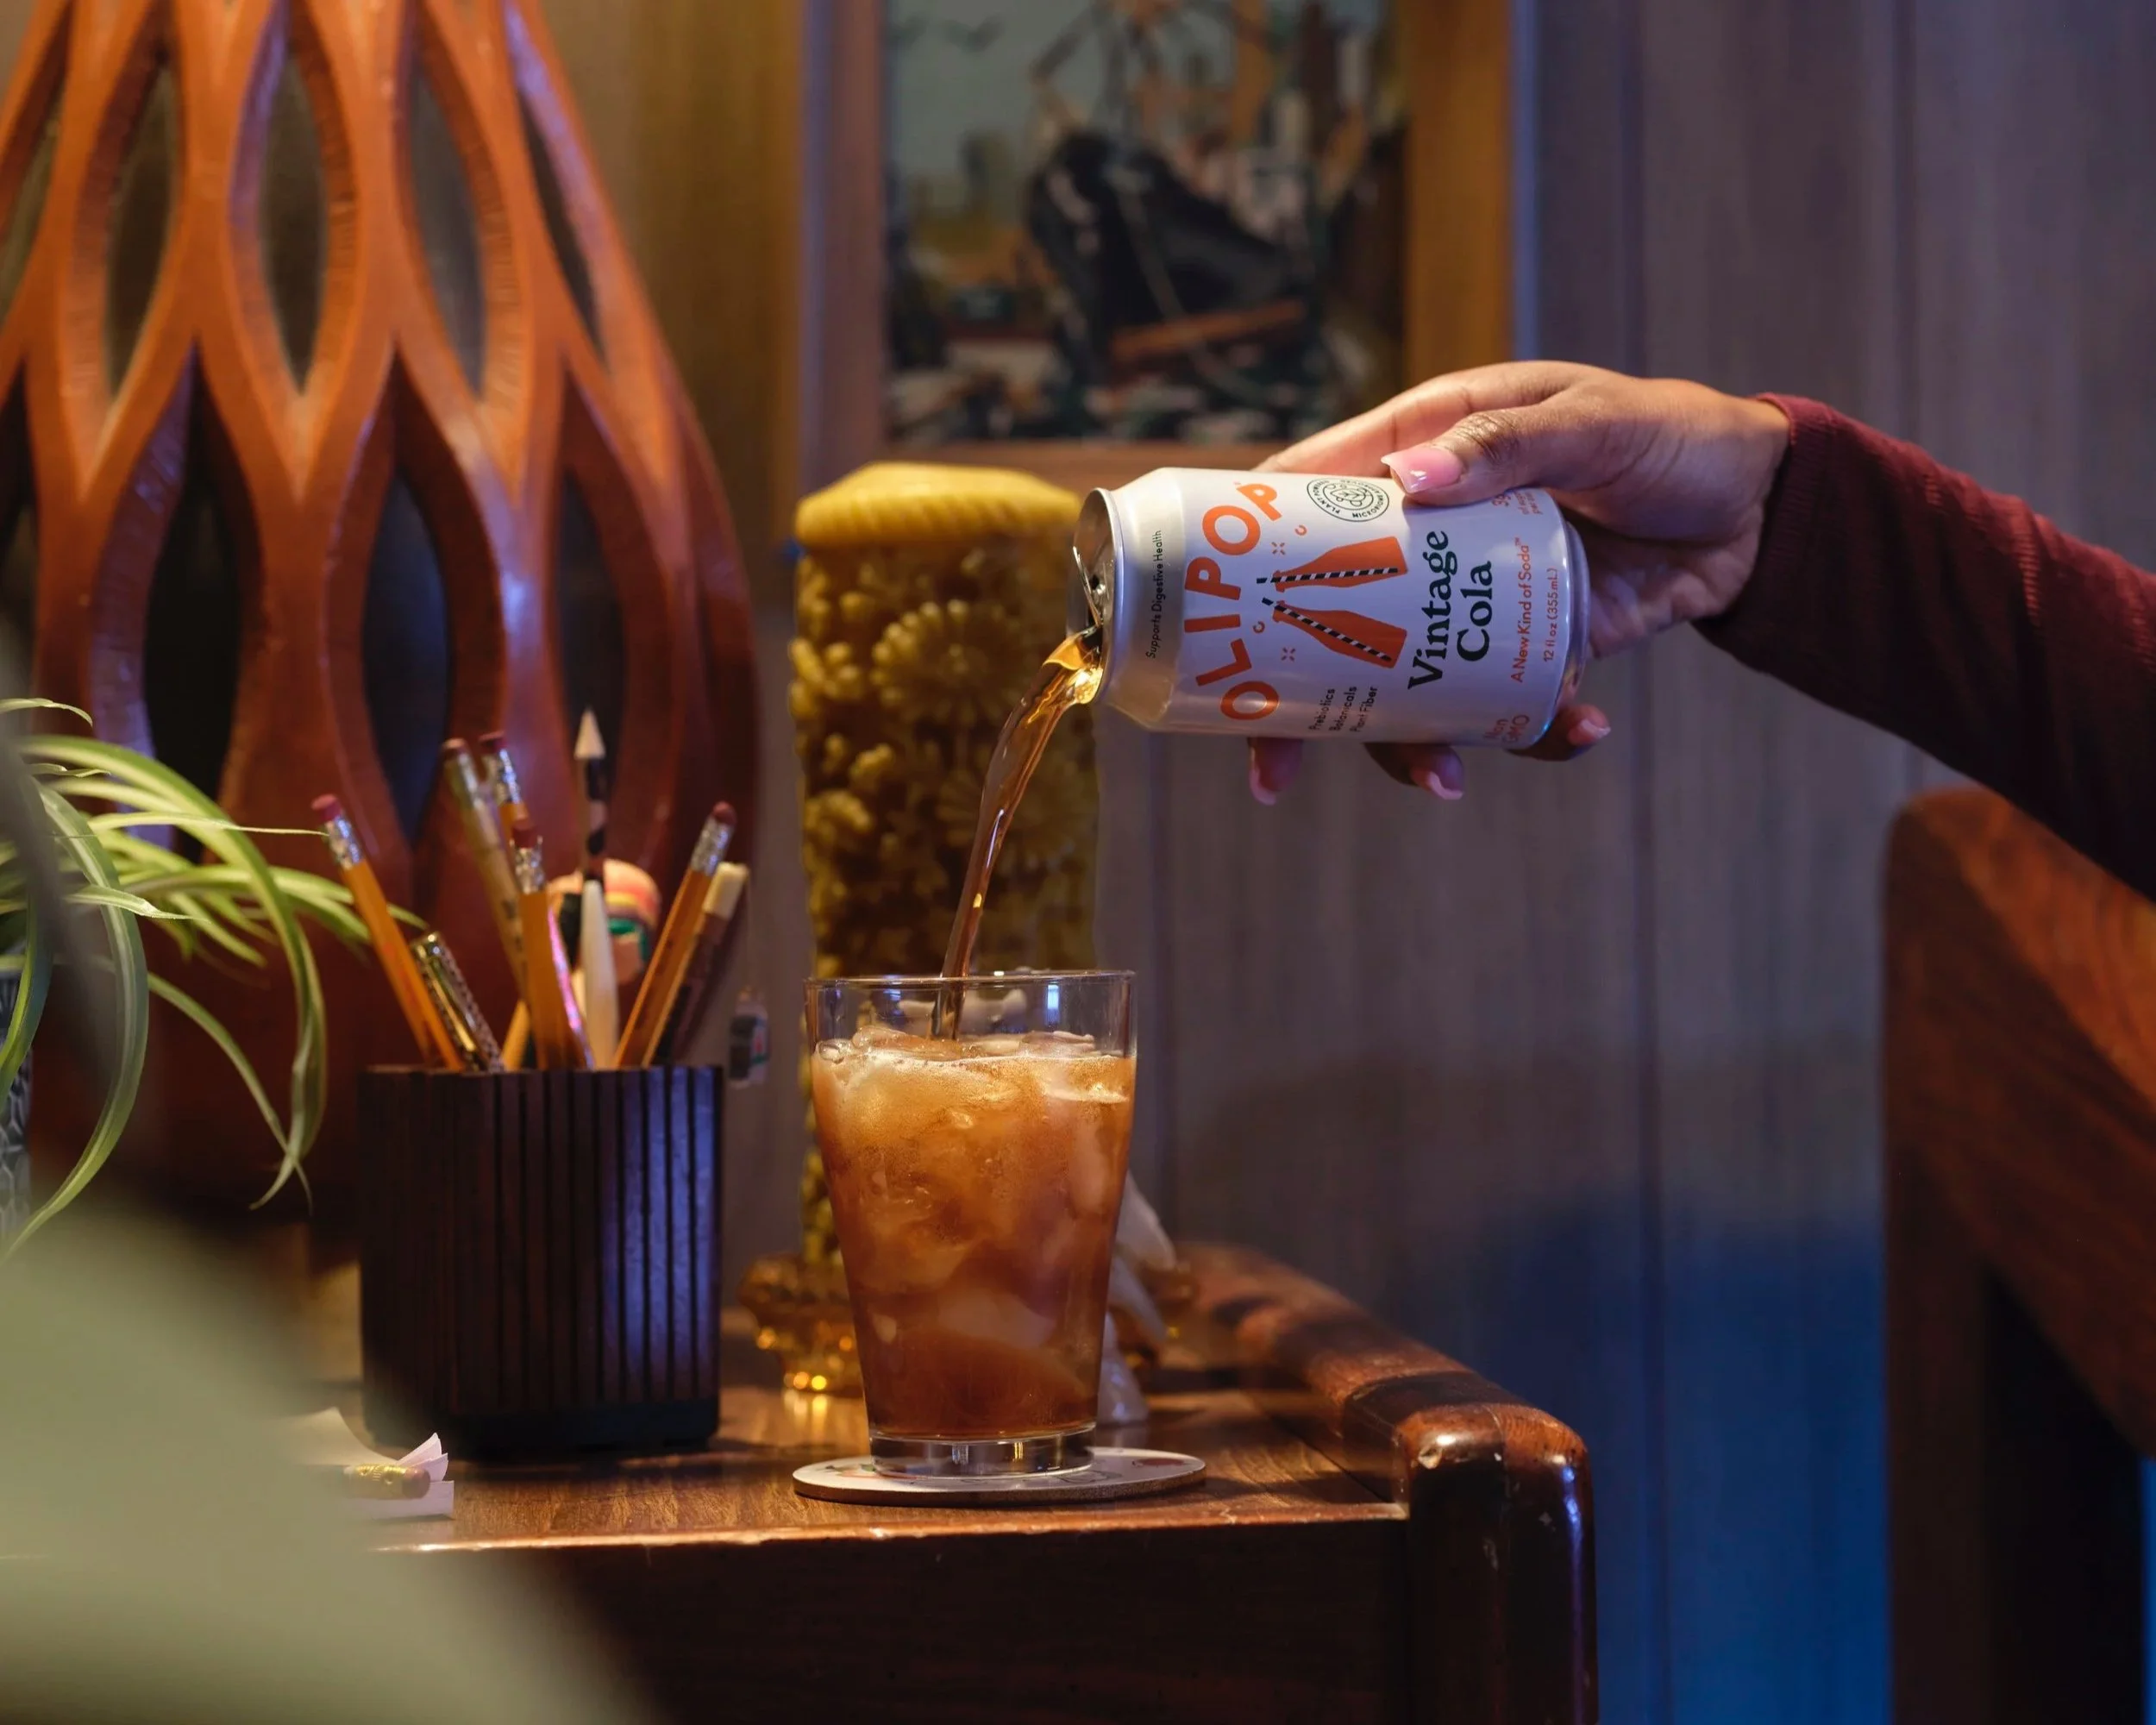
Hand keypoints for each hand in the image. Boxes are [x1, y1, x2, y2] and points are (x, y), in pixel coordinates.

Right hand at [1246, 362, 1790, 803]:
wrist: (1763, 506)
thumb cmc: (1669, 433)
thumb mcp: (1590, 421)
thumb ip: (1504, 446)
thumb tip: (1410, 485)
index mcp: (1420, 453)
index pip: (1301, 502)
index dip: (1240, 560)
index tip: (1205, 627)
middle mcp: (1428, 534)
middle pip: (1325, 616)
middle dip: (1294, 700)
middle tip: (1275, 768)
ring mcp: (1470, 600)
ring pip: (1402, 682)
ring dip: (1409, 741)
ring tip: (1446, 778)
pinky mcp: (1527, 648)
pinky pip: (1497, 707)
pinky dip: (1528, 734)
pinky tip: (1576, 733)